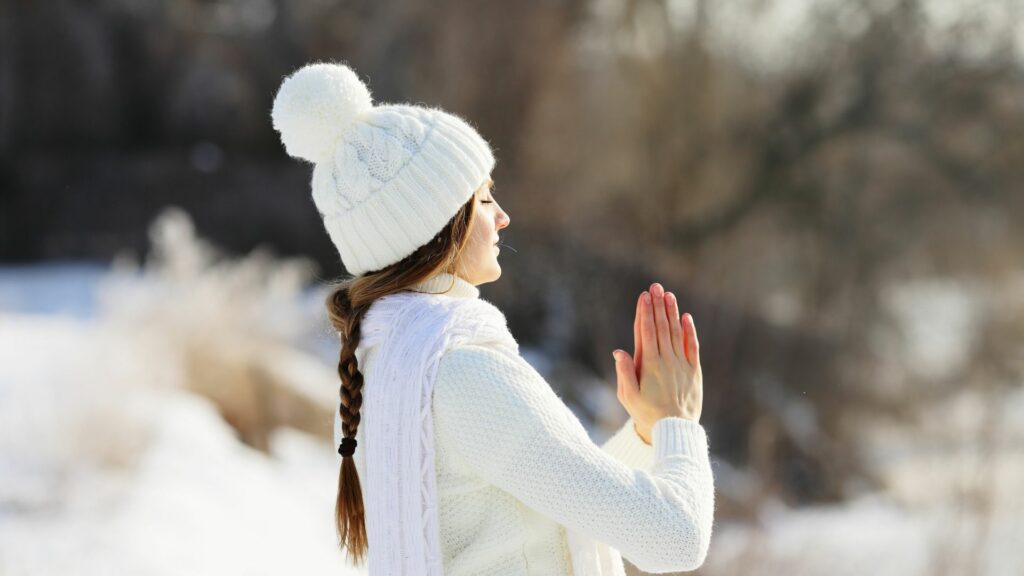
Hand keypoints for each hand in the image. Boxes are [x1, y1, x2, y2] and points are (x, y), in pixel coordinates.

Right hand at [613, 282, 702, 443]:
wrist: (674, 429)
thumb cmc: (646, 413)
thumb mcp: (628, 396)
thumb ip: (624, 372)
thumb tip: (619, 351)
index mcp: (648, 365)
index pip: (646, 332)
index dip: (645, 312)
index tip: (644, 296)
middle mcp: (666, 360)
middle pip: (661, 327)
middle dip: (657, 305)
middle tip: (656, 287)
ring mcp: (681, 364)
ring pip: (676, 333)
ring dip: (672, 313)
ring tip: (669, 295)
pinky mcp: (694, 371)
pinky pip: (693, 347)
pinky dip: (690, 331)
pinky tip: (686, 317)